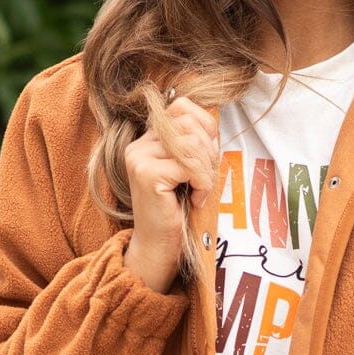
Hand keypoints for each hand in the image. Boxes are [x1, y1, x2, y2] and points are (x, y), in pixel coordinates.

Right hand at [123, 95, 218, 292]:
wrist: (158, 247)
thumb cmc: (178, 211)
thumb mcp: (188, 171)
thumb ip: (194, 144)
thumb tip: (214, 125)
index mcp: (148, 140)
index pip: (181, 107)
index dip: (205, 125)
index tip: (209, 155)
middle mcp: (139, 145)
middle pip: (189, 123)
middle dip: (209, 151)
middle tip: (206, 178)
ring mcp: (140, 159)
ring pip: (192, 144)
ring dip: (206, 171)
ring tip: (200, 191)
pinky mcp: (148, 175)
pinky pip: (190, 166)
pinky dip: (202, 185)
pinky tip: (195, 200)